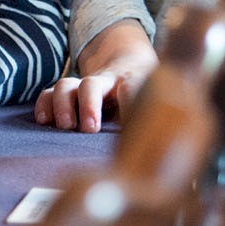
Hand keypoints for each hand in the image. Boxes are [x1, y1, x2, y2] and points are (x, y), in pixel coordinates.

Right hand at [34, 20, 156, 132]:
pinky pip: (49, 92)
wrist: (130, 61)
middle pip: (93, 84)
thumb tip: (181, 164)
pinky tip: (44, 121)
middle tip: (89, 129)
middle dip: (88, 104)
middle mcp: (107, 81)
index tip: (131, 124)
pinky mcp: (69, 91)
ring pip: (67, 85)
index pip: (132, 87)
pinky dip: (44, 104)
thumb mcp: (162, 100)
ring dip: (64, 105)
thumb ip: (165, 122)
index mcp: (135, 83)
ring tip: (66, 126)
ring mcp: (85, 85)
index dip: (129, 103)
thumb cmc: (148, 92)